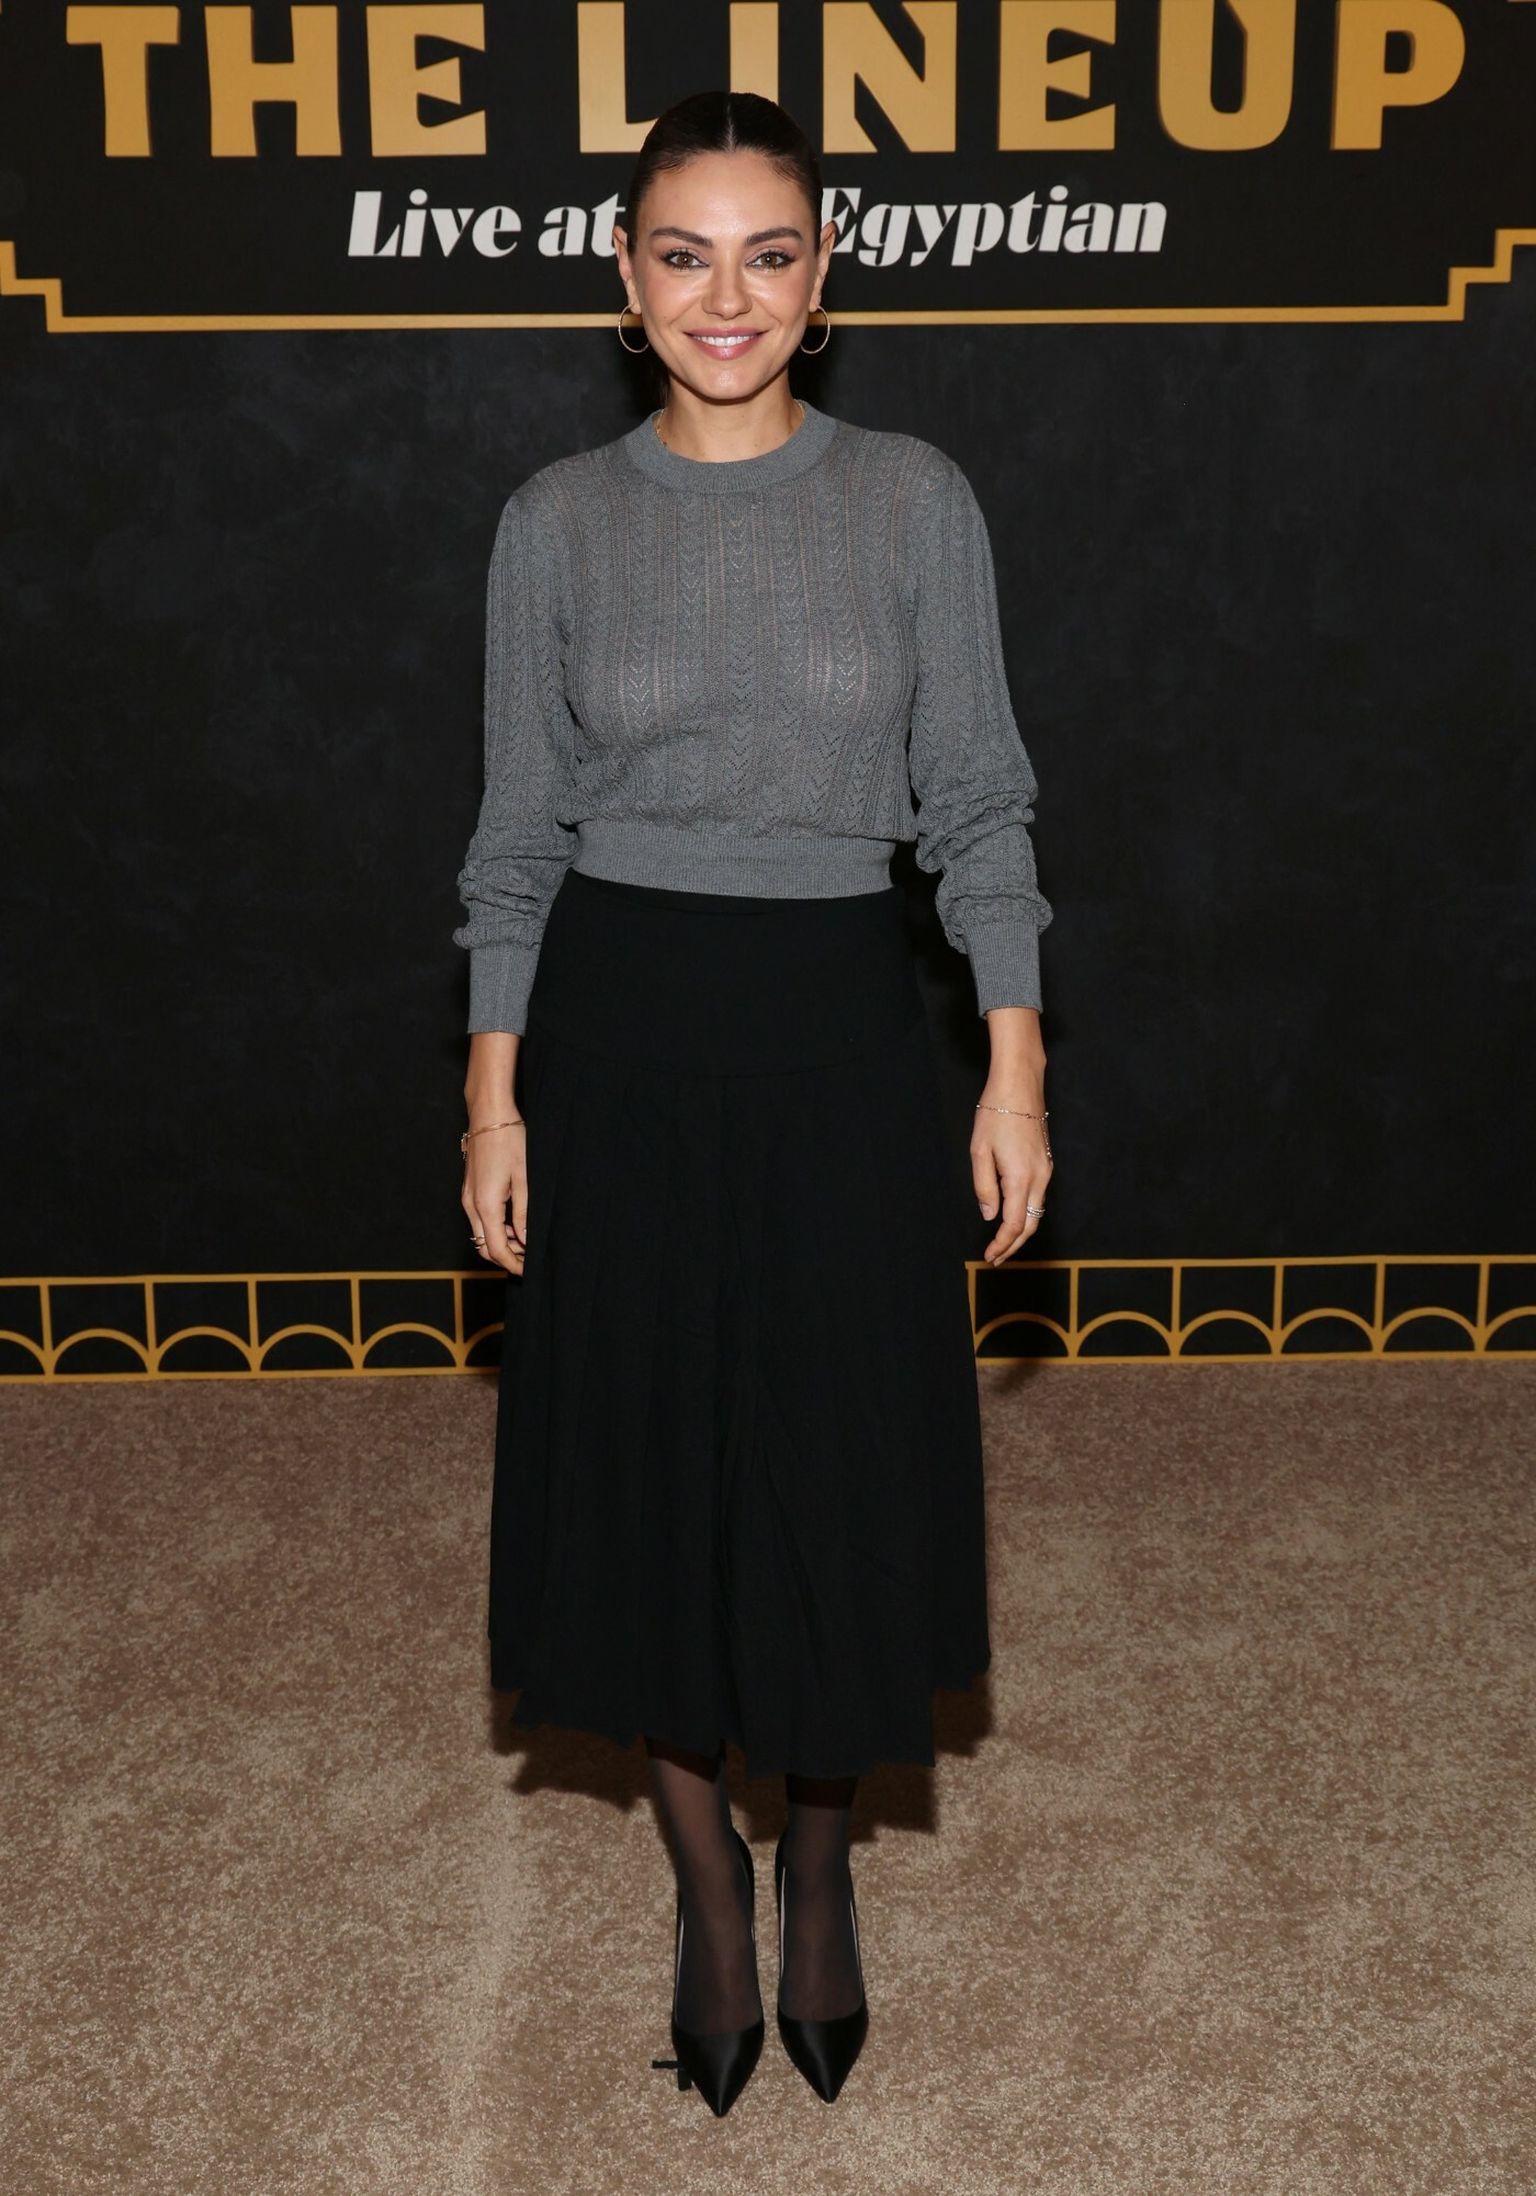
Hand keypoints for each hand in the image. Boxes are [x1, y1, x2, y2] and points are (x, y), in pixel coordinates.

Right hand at [461, 1122, 527, 1275]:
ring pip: (482, 1234)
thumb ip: (524, 1213)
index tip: (529, 1270)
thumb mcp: (524, 1179)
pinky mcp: (470, 1190)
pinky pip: (480, 1220)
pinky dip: (496, 1229)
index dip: (513, 1264)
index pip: (496, 1249)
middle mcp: (471, 1205)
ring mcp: (467, 1197)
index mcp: (486, 1205)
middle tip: (530, 1259)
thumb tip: (526, 1240)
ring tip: (527, 1242)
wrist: (489, 1115)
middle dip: (507, 1258)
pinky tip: (515, 1224)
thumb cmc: (509, 1141)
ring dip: (502, 1243)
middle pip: (485, 1247)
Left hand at [971, 1092, 1051, 1265]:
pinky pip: (1038, 1198)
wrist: (1020, 1084)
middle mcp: (1039, 1178)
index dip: (1002, 1244)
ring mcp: (1046, 1170)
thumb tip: (990, 1215)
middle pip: (1031, 1224)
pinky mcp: (1046, 1163)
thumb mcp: (980, 1151)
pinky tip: (1013, 1217)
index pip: (1013, 1224)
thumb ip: (985, 1186)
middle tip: (996, 1258)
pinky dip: (1026, 1214)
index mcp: (1021, 1178)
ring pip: (1036, 1212)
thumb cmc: (996, 1113)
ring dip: (1020, 1231)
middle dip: (1013, 1246)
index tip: (989, 1256)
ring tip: (1002, 1244)